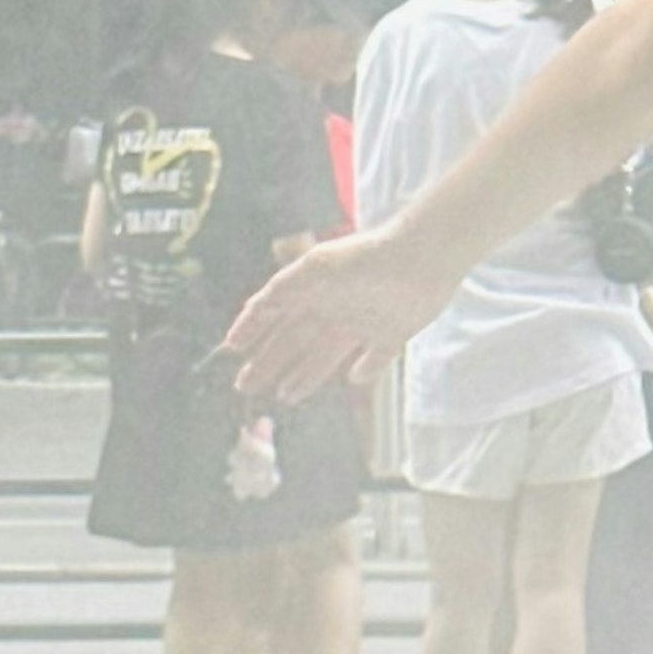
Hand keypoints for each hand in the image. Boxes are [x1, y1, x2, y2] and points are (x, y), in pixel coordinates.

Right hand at [227, 222, 448, 400]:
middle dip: (269, 362)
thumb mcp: (315, 269)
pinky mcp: (393, 333)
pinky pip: (375, 358)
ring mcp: (363, 321)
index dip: (252, 331)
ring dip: (305, 375)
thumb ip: (283, 290)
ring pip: (326, 356)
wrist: (422, 257)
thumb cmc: (365, 260)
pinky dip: (365, 369)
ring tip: (284, 396)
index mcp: (312, 291)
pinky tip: (352, 379)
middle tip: (246, 386)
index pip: (274, 315)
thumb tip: (253, 310)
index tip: (230, 351)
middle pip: (294, 341)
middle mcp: (333, 308)